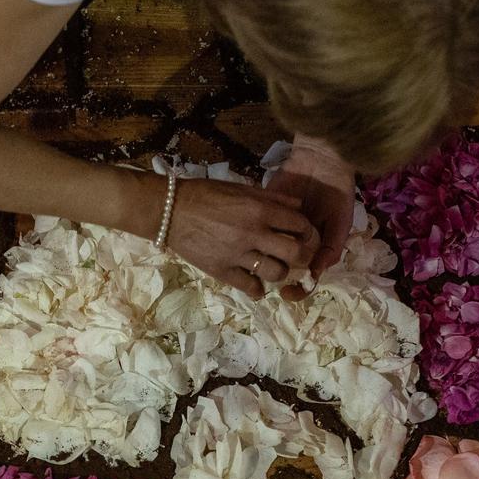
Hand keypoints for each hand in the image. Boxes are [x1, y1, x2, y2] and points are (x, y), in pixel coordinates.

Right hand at [166, 177, 320, 298]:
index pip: (300, 225)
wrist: (171, 210)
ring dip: (279, 272)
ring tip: (272, 267)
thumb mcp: (241, 189)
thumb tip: (298, 207)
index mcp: (259, 210)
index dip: (308, 231)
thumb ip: (272, 198)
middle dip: (301, 256)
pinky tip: (255, 284)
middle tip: (295, 256)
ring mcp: (238, 255)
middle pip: (295, 253)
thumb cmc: (206, 194)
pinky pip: (251, 288)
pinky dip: (258, 289)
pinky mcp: (222, 271)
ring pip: (276, 273)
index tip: (304, 235)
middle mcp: (253, 233)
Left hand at [264, 137, 355, 290]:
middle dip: (275, 274)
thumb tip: (315, 274)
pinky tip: (255, 233)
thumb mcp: (341, 223)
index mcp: (312, 250)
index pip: (303, 279)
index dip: (296, 290)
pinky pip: (255, 228)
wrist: (322, 160)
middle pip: (280, 269)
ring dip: (261, 256)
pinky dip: (255, 232)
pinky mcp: (263, 211)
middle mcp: (292, 243)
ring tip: (261, 253)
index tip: (286, 293)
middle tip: (273, 270)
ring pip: (264, 251)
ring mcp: (276, 228)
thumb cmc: (337, 194)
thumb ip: (331, 249)